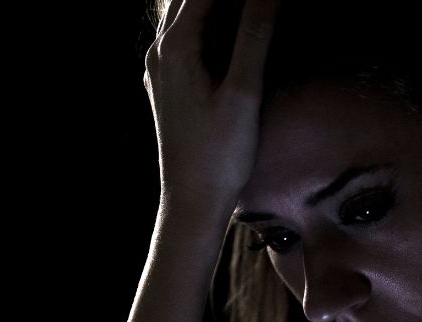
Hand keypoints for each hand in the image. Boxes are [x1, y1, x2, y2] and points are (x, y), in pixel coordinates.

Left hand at [144, 0, 280, 213]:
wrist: (192, 202)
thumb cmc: (219, 155)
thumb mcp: (243, 92)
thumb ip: (255, 36)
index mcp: (176, 48)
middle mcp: (159, 53)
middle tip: (261, 2)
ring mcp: (159, 70)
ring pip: (181, 16)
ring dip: (210, 5)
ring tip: (248, 9)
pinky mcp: (167, 85)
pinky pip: (180, 38)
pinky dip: (203, 23)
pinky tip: (225, 29)